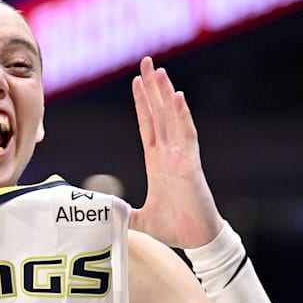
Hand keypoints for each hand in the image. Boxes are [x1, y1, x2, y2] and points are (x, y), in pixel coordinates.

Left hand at [129, 57, 222, 248]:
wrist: (196, 240)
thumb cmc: (175, 228)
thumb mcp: (141, 219)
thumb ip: (124, 213)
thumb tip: (106, 212)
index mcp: (157, 162)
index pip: (148, 125)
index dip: (142, 103)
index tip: (136, 81)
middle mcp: (169, 154)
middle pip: (159, 113)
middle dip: (152, 88)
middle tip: (146, 61)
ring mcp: (181, 157)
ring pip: (172, 119)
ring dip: (165, 94)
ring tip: (158, 71)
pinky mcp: (191, 166)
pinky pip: (187, 137)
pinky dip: (183, 117)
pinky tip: (177, 98)